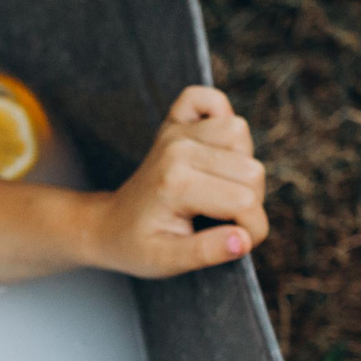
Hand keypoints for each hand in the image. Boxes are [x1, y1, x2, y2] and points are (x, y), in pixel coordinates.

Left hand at [90, 85, 270, 277]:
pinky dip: (220, 114)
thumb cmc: (138, 246)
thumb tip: (244, 240)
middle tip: (222, 219)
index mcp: (177, 183)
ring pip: (241, 133)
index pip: (245, 202)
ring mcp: (178, 131)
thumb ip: (206, 252)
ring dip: (242, 164)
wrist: (108, 225)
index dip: (252, 231)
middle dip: (250, 203)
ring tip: (219, 188)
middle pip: (252, 170)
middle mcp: (180, 149)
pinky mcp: (176, 121)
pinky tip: (213, 148)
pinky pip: (210, 99)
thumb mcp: (166, 261)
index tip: (235, 243)